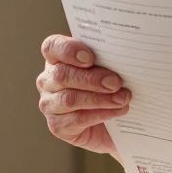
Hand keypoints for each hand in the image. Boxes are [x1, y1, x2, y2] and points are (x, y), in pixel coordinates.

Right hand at [37, 35, 129, 155]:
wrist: (113, 123)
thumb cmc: (109, 88)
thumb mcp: (108, 69)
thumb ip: (108, 60)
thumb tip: (123, 57)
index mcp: (57, 58)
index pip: (52, 47)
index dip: (68, 50)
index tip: (90, 58)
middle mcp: (48, 80)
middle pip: (62, 75)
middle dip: (91, 79)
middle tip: (115, 82)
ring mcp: (49, 104)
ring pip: (69, 99)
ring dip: (99, 98)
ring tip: (122, 98)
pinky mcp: (57, 125)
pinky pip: (78, 119)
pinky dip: (101, 113)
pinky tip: (118, 110)